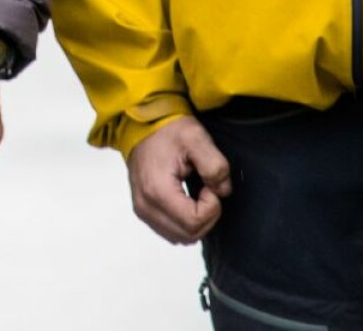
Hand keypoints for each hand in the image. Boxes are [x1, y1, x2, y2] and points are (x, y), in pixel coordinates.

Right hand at [125, 115, 229, 244]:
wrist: (140, 125)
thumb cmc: (166, 130)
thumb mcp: (196, 138)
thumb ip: (215, 165)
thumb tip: (222, 191)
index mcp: (157, 190)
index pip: (194, 221)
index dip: (211, 206)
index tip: (209, 184)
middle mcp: (146, 206)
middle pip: (189, 234)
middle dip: (207, 215)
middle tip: (206, 189)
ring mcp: (142, 211)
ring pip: (181, 237)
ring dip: (197, 221)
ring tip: (197, 195)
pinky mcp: (143, 211)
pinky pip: (171, 232)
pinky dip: (185, 223)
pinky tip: (187, 202)